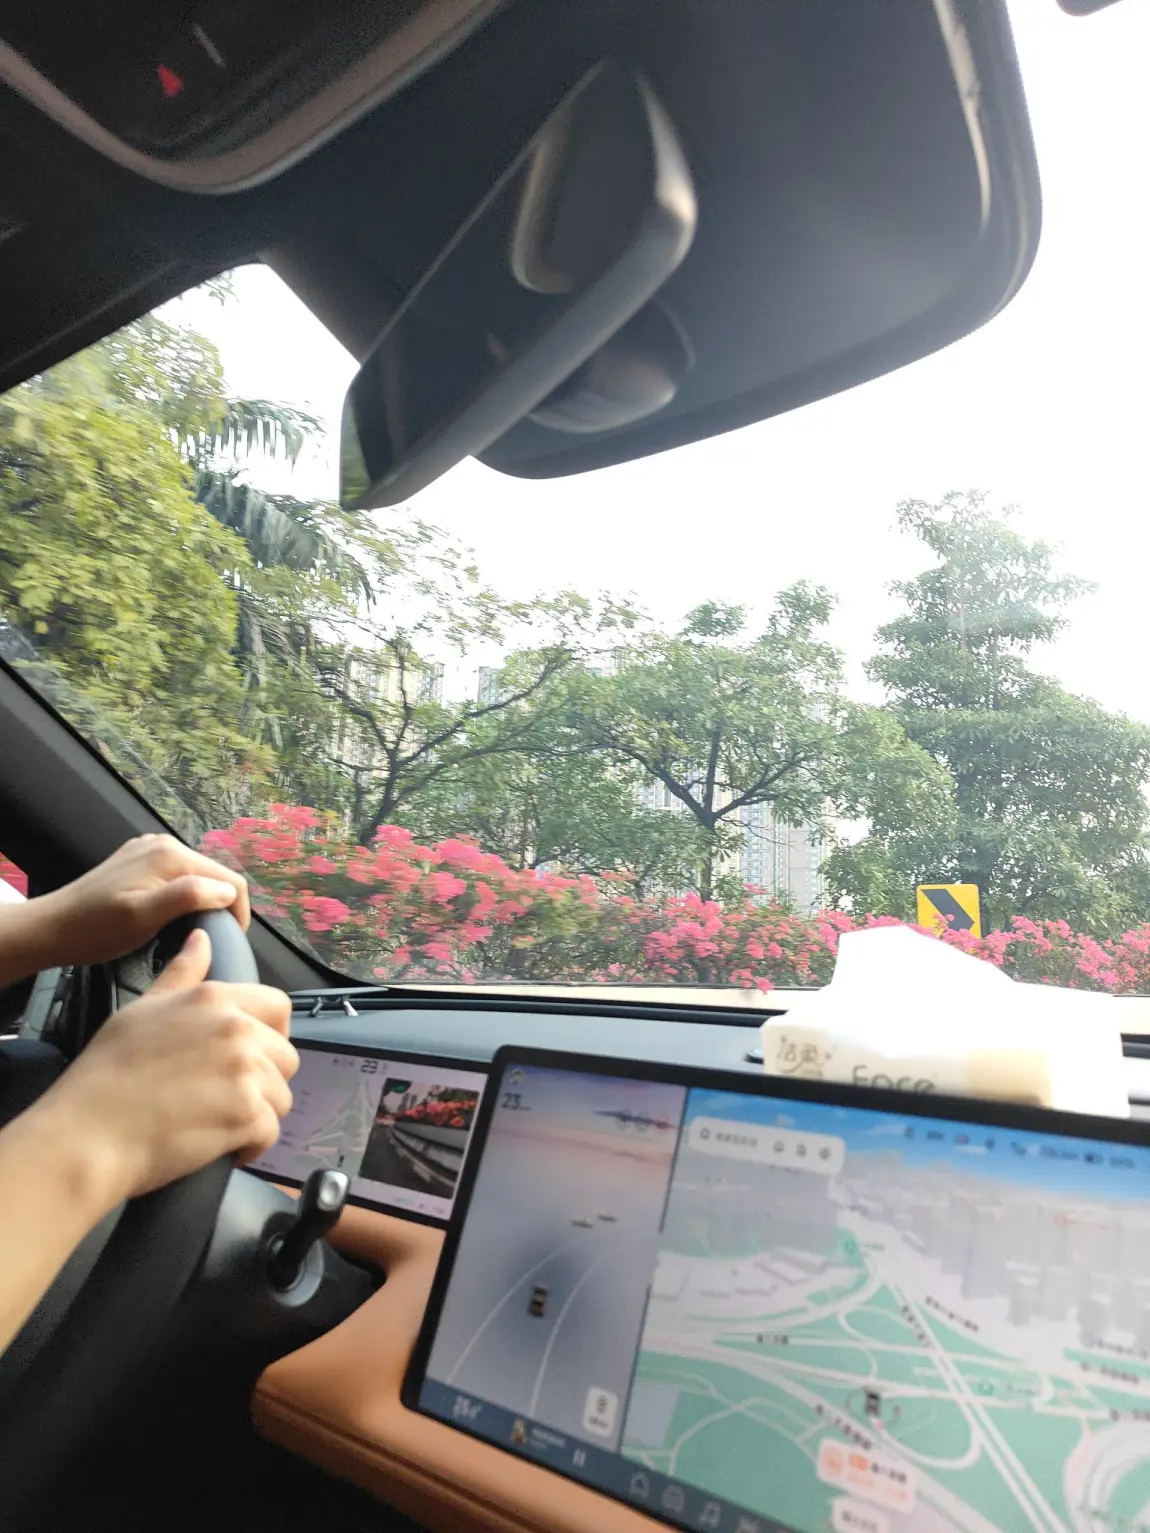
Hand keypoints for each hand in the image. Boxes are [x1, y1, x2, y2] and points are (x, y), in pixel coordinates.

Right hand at [26, 928, 296, 1207]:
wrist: (89, 1132)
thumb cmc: (107, 1073)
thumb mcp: (142, 1009)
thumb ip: (182, 973)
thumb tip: (203, 937)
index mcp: (215, 999)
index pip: (279, 1007)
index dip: (271, 1034)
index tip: (251, 1055)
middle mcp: (238, 1029)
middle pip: (286, 1056)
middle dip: (264, 1080)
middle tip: (225, 1096)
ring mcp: (246, 1072)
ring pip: (281, 1097)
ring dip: (257, 1114)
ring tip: (217, 1122)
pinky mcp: (246, 1115)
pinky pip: (270, 1131)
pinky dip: (251, 1145)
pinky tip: (223, 1146)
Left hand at [35, 834, 250, 968]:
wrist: (52, 927)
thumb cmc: (97, 930)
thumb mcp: (144, 917)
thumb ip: (188, 897)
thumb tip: (228, 891)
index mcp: (172, 856)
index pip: (231, 881)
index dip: (239, 914)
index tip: (230, 944)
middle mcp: (165, 843)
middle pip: (216, 876)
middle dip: (221, 907)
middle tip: (210, 941)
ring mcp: (151, 848)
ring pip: (198, 876)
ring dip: (203, 901)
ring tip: (191, 931)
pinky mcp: (139, 859)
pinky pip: (177, 875)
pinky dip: (183, 894)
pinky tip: (169, 915)